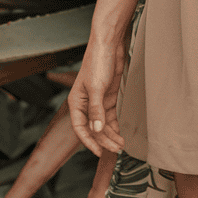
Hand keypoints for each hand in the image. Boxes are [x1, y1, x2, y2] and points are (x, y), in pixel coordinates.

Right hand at [68, 37, 125, 156]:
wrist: (109, 46)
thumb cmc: (97, 62)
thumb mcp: (96, 88)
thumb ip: (96, 110)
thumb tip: (97, 129)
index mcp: (77, 102)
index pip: (80, 128)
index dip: (89, 141)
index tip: (99, 152)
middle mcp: (86, 104)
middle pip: (94, 128)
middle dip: (104, 140)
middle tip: (117, 149)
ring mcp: (98, 102)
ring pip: (103, 124)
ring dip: (111, 135)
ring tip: (121, 144)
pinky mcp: (108, 98)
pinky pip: (110, 117)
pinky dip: (115, 126)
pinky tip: (121, 134)